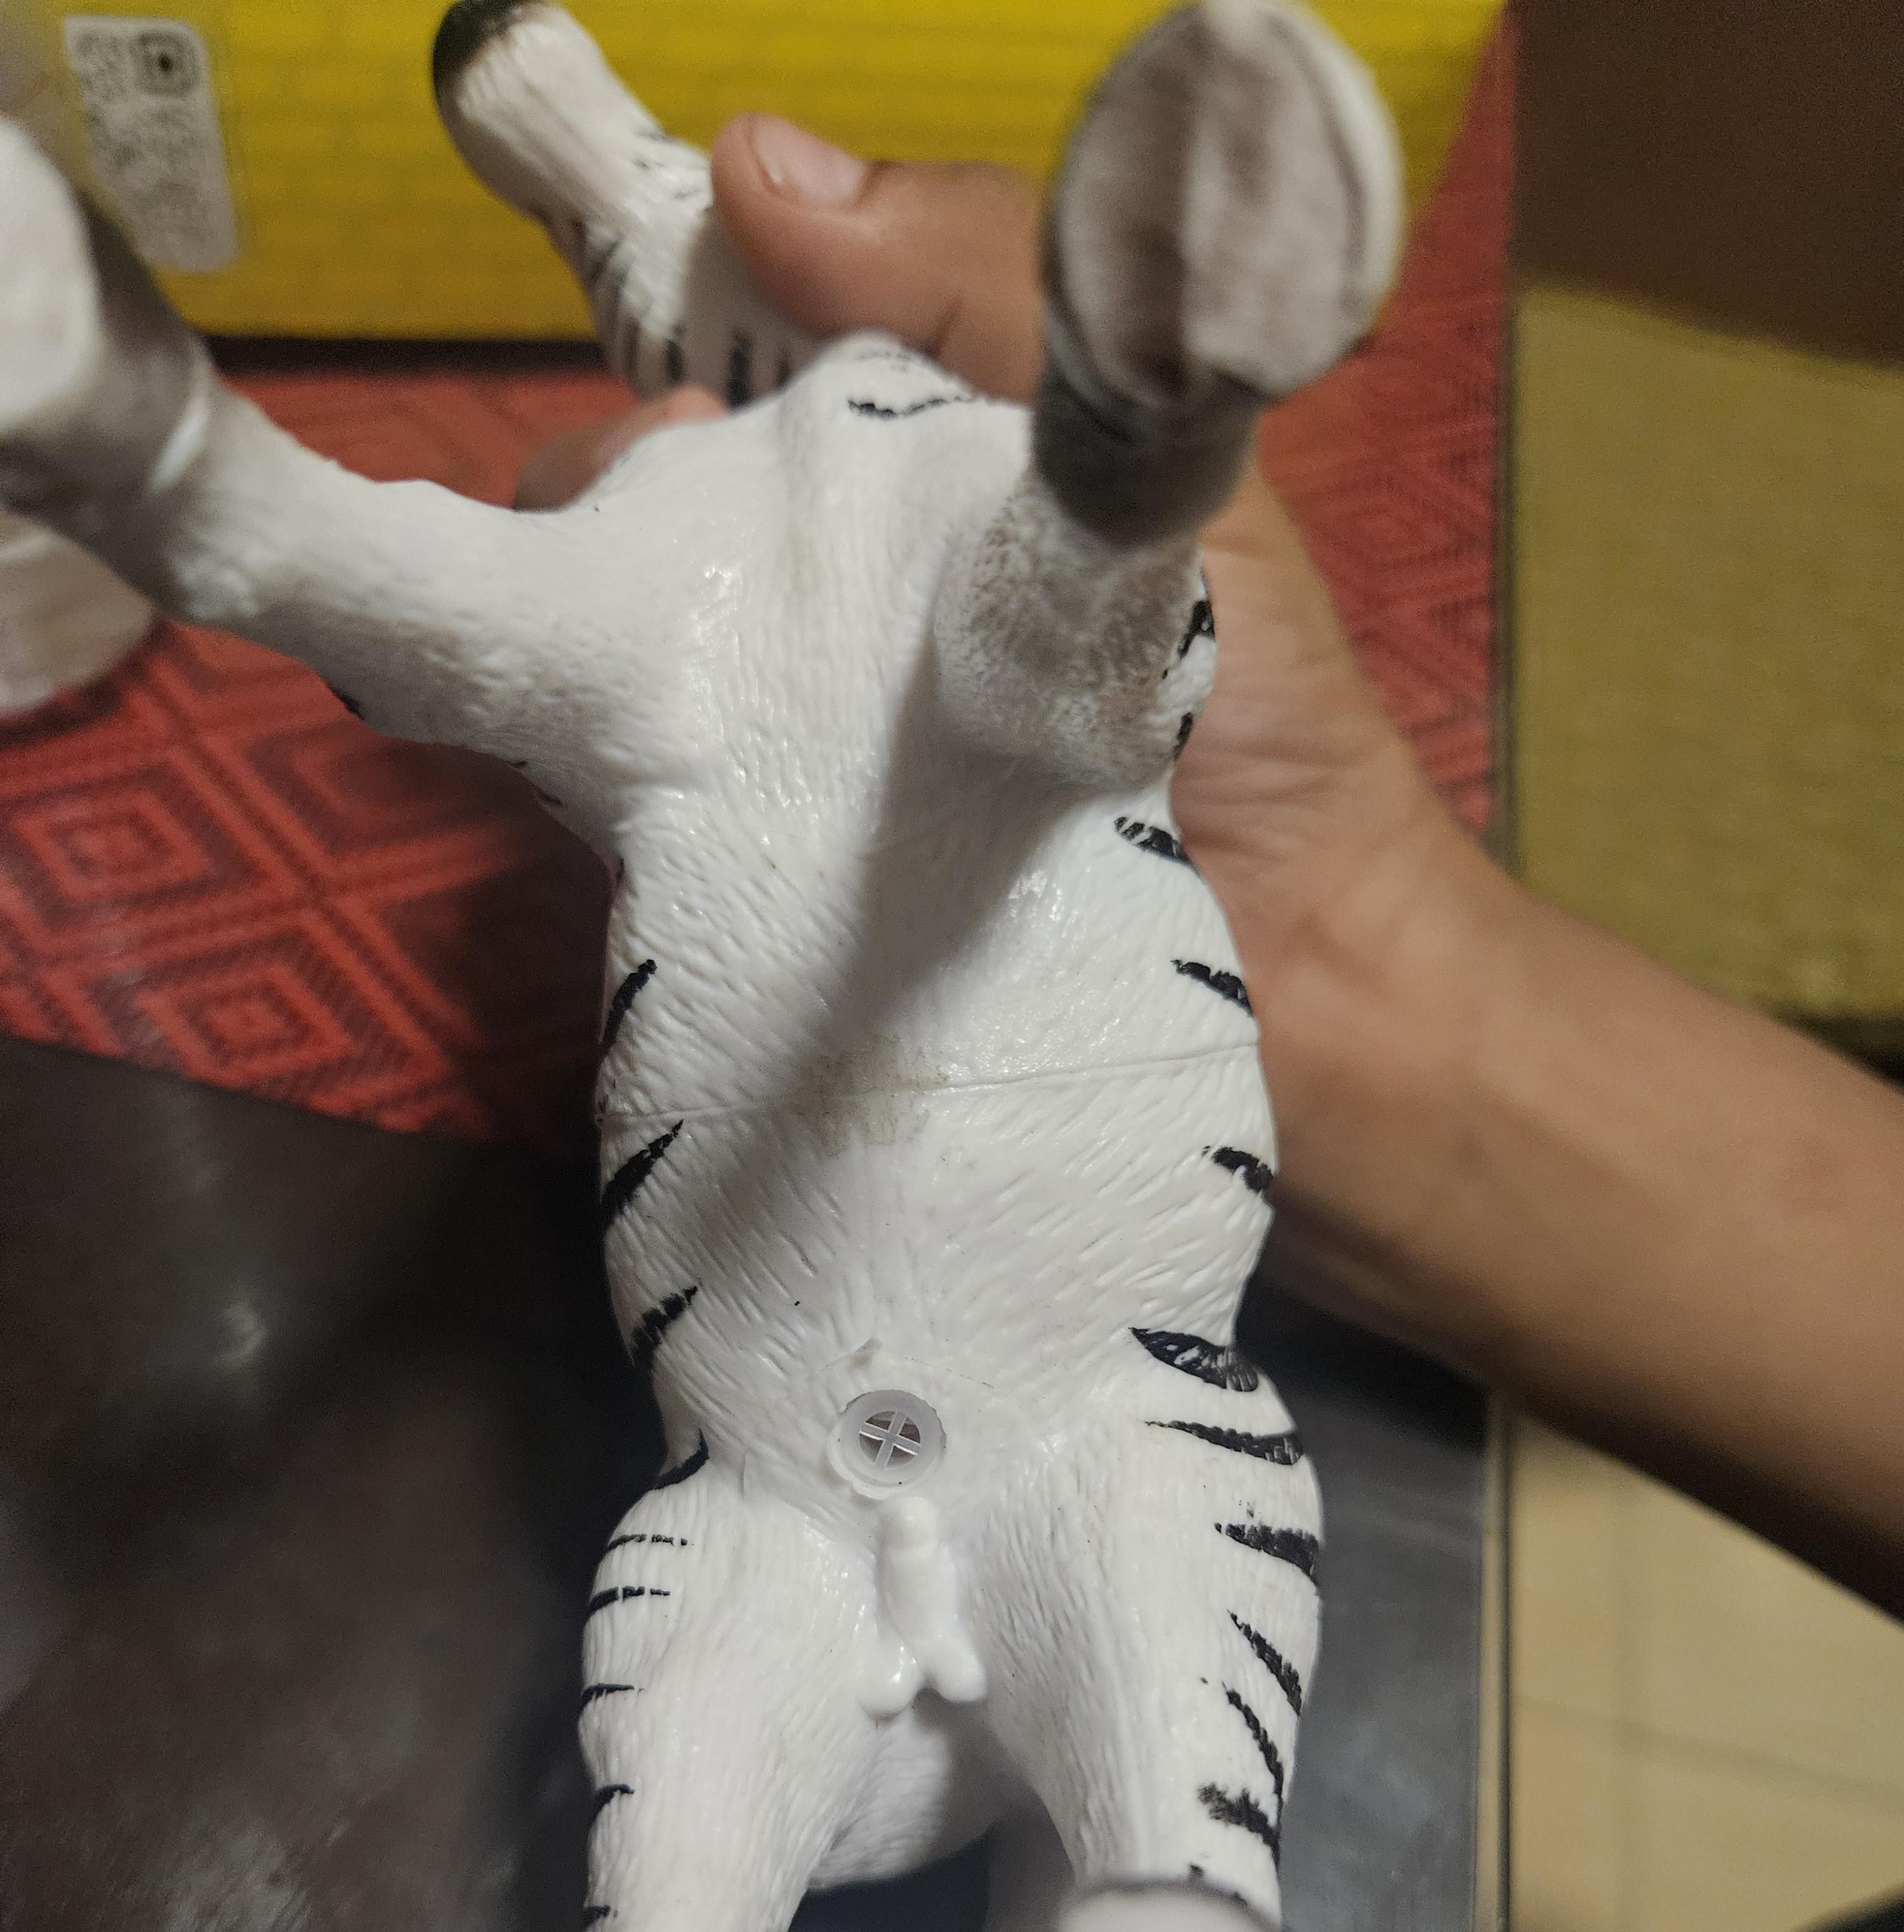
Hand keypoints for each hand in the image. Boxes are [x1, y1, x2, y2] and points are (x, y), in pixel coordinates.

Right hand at [515, 118, 1492, 1264]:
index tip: (683, 390)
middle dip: (609, 501)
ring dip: (593, 645)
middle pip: (642, 514)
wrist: (1314, 992)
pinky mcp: (768, 901)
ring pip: (617, 659)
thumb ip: (997, 295)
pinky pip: (637, 824)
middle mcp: (833, 614)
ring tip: (648, 669)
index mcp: (921, 483)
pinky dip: (607, 793)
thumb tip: (755, 162)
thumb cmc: (1259, 719)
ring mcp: (788, 762)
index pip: (732, 371)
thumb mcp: (1152, 462)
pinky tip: (617, 791)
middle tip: (667, 535)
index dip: (676, 349)